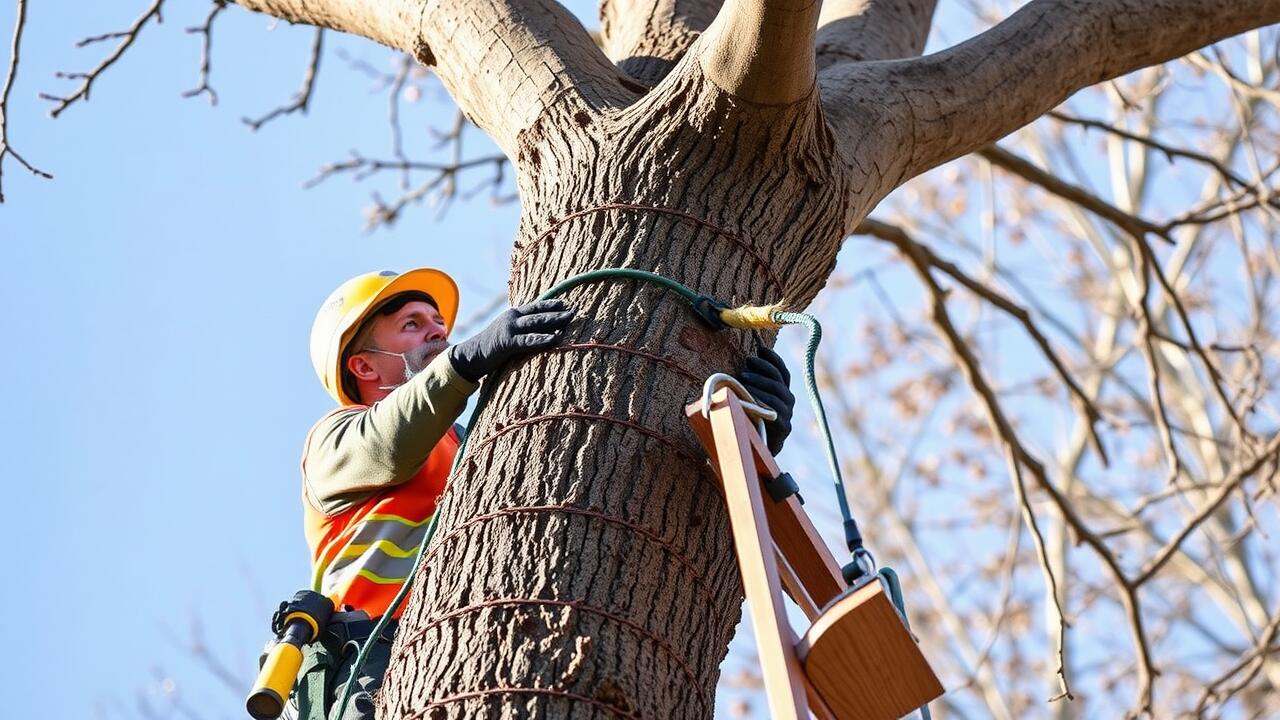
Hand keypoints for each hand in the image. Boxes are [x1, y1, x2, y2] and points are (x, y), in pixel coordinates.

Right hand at [448, 300, 574, 381]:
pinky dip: (542, 339)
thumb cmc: (492, 347)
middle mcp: (512, 317)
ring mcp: (509, 328)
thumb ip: (522, 329)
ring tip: (569, 319)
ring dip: (554, 320)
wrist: (471, 355)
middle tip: (574, 310)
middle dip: (557, 311)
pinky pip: (528, 340)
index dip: (552, 304)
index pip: (536, 306)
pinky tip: (554, 339)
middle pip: (539, 313)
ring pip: (535, 323)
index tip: (567, 303)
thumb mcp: (508, 333)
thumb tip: (541, 329)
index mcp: (514, 314)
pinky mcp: (506, 342)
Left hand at [737, 346, 793, 454]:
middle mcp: (788, 403)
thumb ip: (750, 384)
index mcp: (782, 394)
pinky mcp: (784, 428)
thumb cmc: (747, 422)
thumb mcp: (749, 400)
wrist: (755, 454)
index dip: (773, 359)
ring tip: (742, 377)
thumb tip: (744, 361)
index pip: (782, 373)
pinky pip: (775, 411)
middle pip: (779, 380)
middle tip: (746, 362)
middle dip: (763, 368)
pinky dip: (763, 401)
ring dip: (760, 382)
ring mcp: (788, 415)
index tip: (761, 348)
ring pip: (777, 393)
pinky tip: (750, 396)